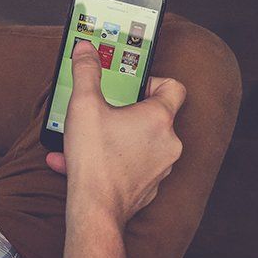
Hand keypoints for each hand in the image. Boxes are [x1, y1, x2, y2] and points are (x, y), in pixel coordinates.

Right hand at [46, 39, 185, 229]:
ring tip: (87, 140)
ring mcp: (162, 167)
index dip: (152, 81)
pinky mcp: (150, 187)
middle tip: (103, 112)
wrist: (96, 209)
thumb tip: (85, 48)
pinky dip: (113, 162)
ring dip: (117, 138)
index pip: (174, 86)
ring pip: (142, 143)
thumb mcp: (83, 105)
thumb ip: (86, 72)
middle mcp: (168, 142)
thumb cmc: (95, 158)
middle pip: (156, 116)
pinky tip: (85, 164)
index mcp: (158, 117)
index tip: (131, 87)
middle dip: (126, 112)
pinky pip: (133, 166)